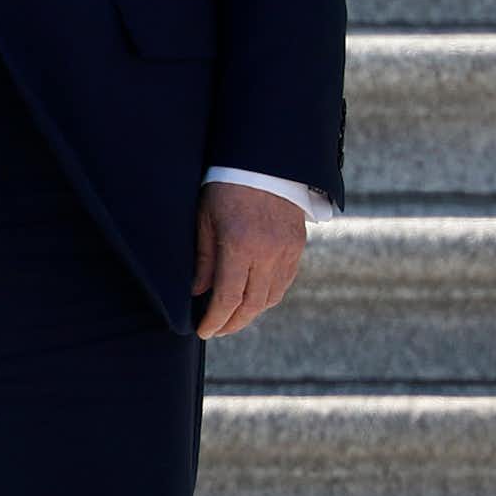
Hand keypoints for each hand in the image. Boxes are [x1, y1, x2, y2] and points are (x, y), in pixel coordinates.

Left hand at [193, 182, 308, 338]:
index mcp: (239, 246)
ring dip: (252, 313)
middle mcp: (267, 254)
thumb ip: (203, 258)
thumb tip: (199, 292)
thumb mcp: (205, 219)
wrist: (264, 164)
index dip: (216, 319)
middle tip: (217, 331)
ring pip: (270, 297)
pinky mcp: (297, 248)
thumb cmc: (225, 188)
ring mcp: (286, 252)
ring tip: (233, 318)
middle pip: (252, 304)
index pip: (228, 297)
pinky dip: (268, 297)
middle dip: (233, 323)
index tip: (204, 331)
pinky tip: (253, 299)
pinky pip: (284, 283)